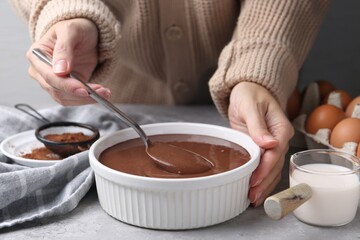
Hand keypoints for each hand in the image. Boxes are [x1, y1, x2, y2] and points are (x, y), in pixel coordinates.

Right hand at [26, 18, 110, 104]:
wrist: (85, 34)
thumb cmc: (76, 28)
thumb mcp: (71, 31)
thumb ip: (64, 48)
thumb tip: (59, 70)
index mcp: (36, 55)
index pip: (49, 76)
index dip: (66, 85)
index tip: (84, 89)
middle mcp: (40, 71)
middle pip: (56, 90)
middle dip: (80, 94)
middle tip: (102, 91)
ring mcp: (52, 82)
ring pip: (65, 98)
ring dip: (86, 99)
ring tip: (105, 92)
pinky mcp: (65, 88)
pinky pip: (74, 99)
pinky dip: (88, 99)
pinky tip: (101, 93)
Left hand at [228, 82, 293, 206]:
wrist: (248, 91)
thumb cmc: (249, 94)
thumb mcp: (250, 106)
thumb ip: (258, 124)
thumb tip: (269, 143)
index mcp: (281, 128)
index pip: (276, 151)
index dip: (266, 167)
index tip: (255, 179)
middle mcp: (280, 139)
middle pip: (275, 164)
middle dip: (264, 181)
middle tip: (252, 196)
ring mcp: (273, 145)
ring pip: (272, 169)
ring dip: (264, 185)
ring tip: (252, 198)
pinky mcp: (264, 149)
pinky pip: (266, 166)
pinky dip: (262, 179)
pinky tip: (255, 190)